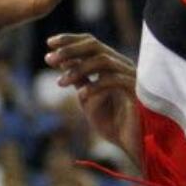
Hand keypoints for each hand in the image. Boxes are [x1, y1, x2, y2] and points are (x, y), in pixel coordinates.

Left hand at [46, 33, 141, 168]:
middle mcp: (122, 65)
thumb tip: (63, 62)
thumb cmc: (113, 123)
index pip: (90, 43)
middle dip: (70, 49)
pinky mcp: (136, 91)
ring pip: (102, 60)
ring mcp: (130, 76)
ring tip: (61, 82)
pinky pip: (114, 80)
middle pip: (95, 45)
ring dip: (78, 69)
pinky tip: (81, 94)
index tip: (49, 43)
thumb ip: (80, 80)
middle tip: (49, 59)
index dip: (70, 40)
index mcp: (112, 64)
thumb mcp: (89, 99)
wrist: (132, 145)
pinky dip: (95, 86)